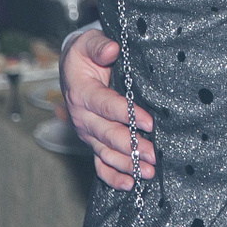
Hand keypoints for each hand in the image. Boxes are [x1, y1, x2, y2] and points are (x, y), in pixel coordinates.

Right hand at [62, 28, 154, 188]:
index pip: (105, 105)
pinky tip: (129, 184)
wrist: (74, 68)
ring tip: (148, 171)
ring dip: (127, 164)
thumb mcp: (89, 42)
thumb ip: (100, 45)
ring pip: (106, 152)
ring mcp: (88, 132)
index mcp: (82, 92)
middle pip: (108, 134)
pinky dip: (113, 176)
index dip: (126, 114)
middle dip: (131, 145)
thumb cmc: (86, 54)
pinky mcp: (93, 141)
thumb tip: (113, 49)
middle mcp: (82, 116)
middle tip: (153, 154)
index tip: (148, 121)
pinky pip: (100, 163)